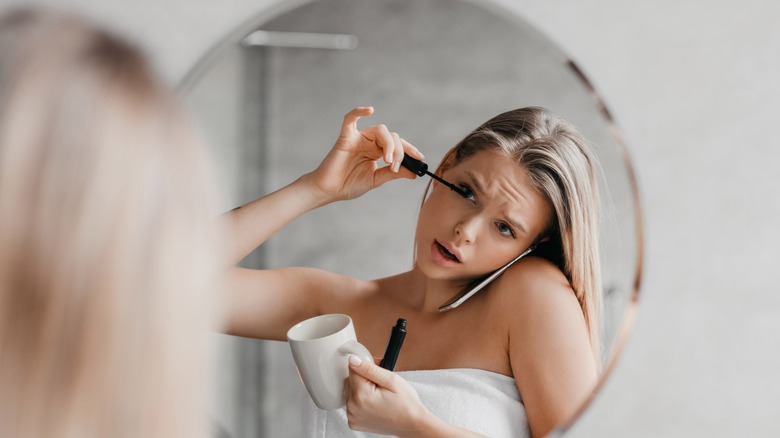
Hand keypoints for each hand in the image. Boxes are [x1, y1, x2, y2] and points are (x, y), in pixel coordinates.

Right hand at [304, 107, 424, 202]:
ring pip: (380, 130)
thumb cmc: (349, 185)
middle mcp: (370, 142)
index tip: (421, 159)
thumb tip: (414, 173)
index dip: (410, 149)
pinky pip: (350, 119)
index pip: (398, 144)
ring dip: (389, 143)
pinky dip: (358, 112)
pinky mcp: (346, 137)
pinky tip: (369, 110)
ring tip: (387, 159)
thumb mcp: (377, 180)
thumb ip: (394, 174)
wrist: (330, 191)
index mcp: (377, 152)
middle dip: (398, 151)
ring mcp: (358, 138)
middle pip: (392, 137)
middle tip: (394, 166)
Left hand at [344, 354, 427, 435]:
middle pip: (349, 380)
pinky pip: (351, 403)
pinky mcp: (354, 422)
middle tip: (380, 384)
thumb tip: (353, 360)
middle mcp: (353, 408)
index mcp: (362, 395)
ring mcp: (352, 417)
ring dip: (361, 389)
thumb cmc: (406, 404)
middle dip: (363, 378)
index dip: (366, 366)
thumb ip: (369, 368)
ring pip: (349, 391)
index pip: (352, 368)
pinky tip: (373, 403)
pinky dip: (360, 400)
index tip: (377, 372)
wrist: (411, 424)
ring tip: (378, 395)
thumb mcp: (391, 380)